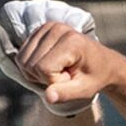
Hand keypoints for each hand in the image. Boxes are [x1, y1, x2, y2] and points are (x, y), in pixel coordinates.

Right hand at [0, 2, 103, 116]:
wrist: (102, 62)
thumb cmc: (94, 77)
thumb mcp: (84, 90)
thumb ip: (66, 93)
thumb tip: (48, 97)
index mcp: (71, 41)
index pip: (43, 69)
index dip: (54, 81)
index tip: (71, 78)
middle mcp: (57, 29)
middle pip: (30, 64)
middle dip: (45, 77)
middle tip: (65, 74)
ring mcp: (47, 27)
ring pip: (22, 60)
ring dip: (37, 72)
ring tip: (59, 69)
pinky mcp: (39, 30)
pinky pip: (22, 55)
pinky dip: (33, 65)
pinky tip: (51, 63)